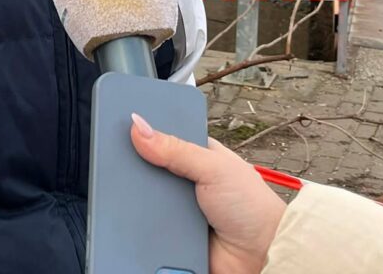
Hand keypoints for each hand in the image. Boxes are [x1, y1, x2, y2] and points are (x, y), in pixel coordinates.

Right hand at [131, 113, 285, 273]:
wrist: (262, 255)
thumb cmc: (252, 207)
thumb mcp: (213, 167)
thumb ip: (175, 148)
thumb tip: (140, 126)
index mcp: (198, 156)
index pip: (164, 137)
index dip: (144, 132)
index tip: (121, 127)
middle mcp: (187, 181)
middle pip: (149, 169)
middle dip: (138, 168)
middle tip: (120, 162)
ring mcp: (179, 209)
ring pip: (145, 199)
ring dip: (139, 198)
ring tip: (129, 193)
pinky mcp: (173, 235)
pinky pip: (148, 227)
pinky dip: (142, 224)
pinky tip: (135, 218)